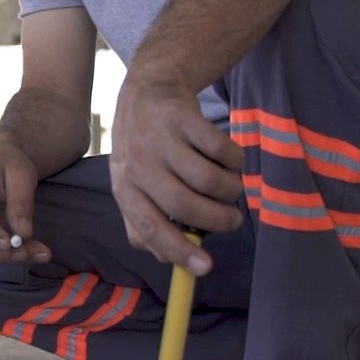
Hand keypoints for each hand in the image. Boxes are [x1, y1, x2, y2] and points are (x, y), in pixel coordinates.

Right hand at [0, 139, 51, 264]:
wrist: (2, 160)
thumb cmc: (11, 163)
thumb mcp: (22, 175)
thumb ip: (21, 202)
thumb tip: (23, 234)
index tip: (10, 243)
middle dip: (0, 253)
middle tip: (33, 252)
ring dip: (6, 257)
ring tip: (39, 253)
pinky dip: (8, 255)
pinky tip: (31, 251)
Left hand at [109, 79, 243, 274]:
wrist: (147, 91)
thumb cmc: (144, 149)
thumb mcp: (134, 185)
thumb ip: (147, 224)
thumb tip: (174, 260)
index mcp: (125, 190)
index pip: (149, 228)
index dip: (178, 251)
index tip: (207, 268)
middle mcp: (138, 165)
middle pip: (185, 205)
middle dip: (218, 219)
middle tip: (232, 219)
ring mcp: (160, 139)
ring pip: (209, 180)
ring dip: (230, 190)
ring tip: (229, 186)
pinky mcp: (184, 116)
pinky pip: (223, 150)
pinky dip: (235, 160)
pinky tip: (229, 159)